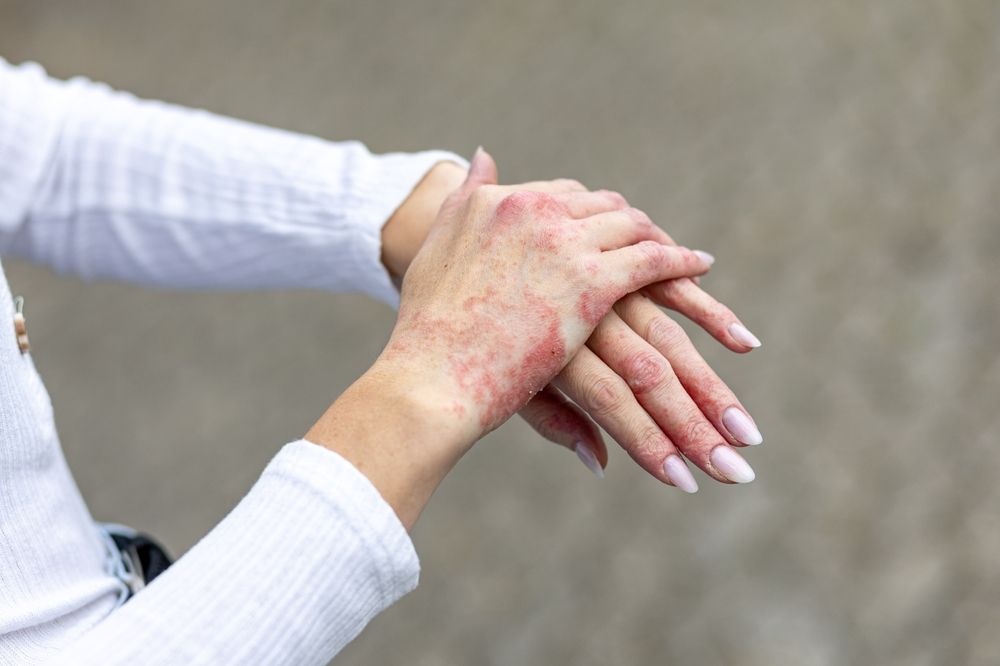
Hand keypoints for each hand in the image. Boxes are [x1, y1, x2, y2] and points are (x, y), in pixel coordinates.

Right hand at [380, 147, 711, 440]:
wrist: (429, 377)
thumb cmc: (426, 331)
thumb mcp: (439, 245)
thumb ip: (465, 197)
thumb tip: (484, 153)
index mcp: (495, 201)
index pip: (565, 194)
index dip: (596, 214)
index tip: (613, 231)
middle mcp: (531, 208)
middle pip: (605, 207)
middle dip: (634, 224)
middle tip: (658, 242)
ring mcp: (562, 241)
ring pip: (633, 229)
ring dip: (664, 242)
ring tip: (685, 258)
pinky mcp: (589, 282)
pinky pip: (652, 260)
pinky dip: (681, 263)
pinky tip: (699, 269)